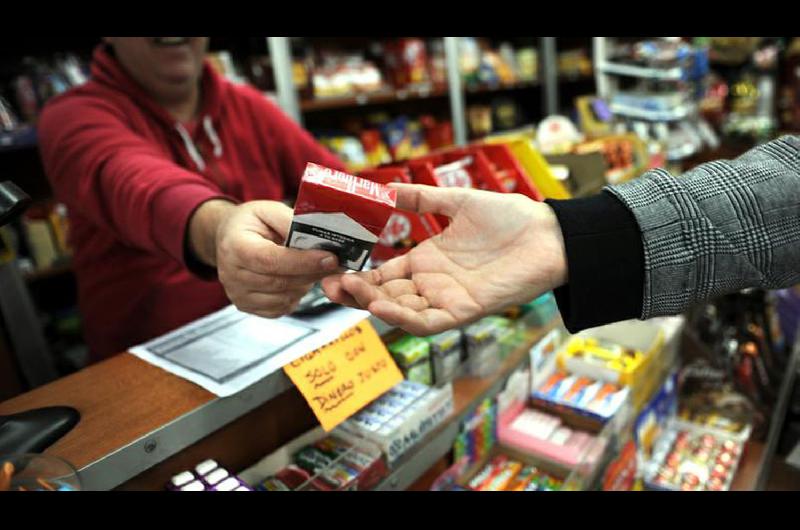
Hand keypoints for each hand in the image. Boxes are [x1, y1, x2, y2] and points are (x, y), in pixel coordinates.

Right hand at [190, 199, 338, 317]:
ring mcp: (237, 294)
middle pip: (280, 282)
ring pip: (284, 298)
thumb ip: (291, 222)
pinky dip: (295, 296)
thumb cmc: (251, 222)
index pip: (271, 260)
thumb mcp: (269, 210)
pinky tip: (297, 279)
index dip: (303, 262)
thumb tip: (318, 239)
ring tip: (311, 267)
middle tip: (334, 263)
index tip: (330, 258)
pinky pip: (280, 308)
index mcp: (235, 246)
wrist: (229, 237)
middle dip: (312, 273)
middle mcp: (231, 274)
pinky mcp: (246, 306)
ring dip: (305, 284)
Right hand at [321, 184, 566, 334]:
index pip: (383, 274)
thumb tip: (386, 189)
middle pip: (385, 296)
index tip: (332, 267)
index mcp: (427, 260)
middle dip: (356, 293)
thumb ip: (421, 199)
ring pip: (401, 311)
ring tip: (348, 290)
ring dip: (373, 304)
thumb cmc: (511, 218)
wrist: (550, 234)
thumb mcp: (457, 202)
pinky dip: (405, 317)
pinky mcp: (465, 310)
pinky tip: (382, 305)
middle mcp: (432, 283)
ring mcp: (447, 298)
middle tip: (328, 283)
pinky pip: (429, 322)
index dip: (358, 274)